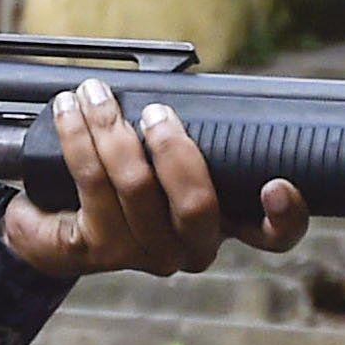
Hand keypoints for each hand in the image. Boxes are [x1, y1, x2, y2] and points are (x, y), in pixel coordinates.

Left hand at [1, 79, 309, 279]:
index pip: (271, 235)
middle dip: (172, 146)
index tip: (276, 185)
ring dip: (110, 127)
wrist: (60, 224)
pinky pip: (91, 183)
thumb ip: (196, 133)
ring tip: (93, 94)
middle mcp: (191, 249)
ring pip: (137, 186)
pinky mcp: (99, 249)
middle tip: (152, 111)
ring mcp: (145, 254)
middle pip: (196, 204)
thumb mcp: (171, 155)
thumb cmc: (128, 178)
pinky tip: (69, 113)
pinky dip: (77, 138)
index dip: (285, 216)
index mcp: (224, 224)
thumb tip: (200, 90)